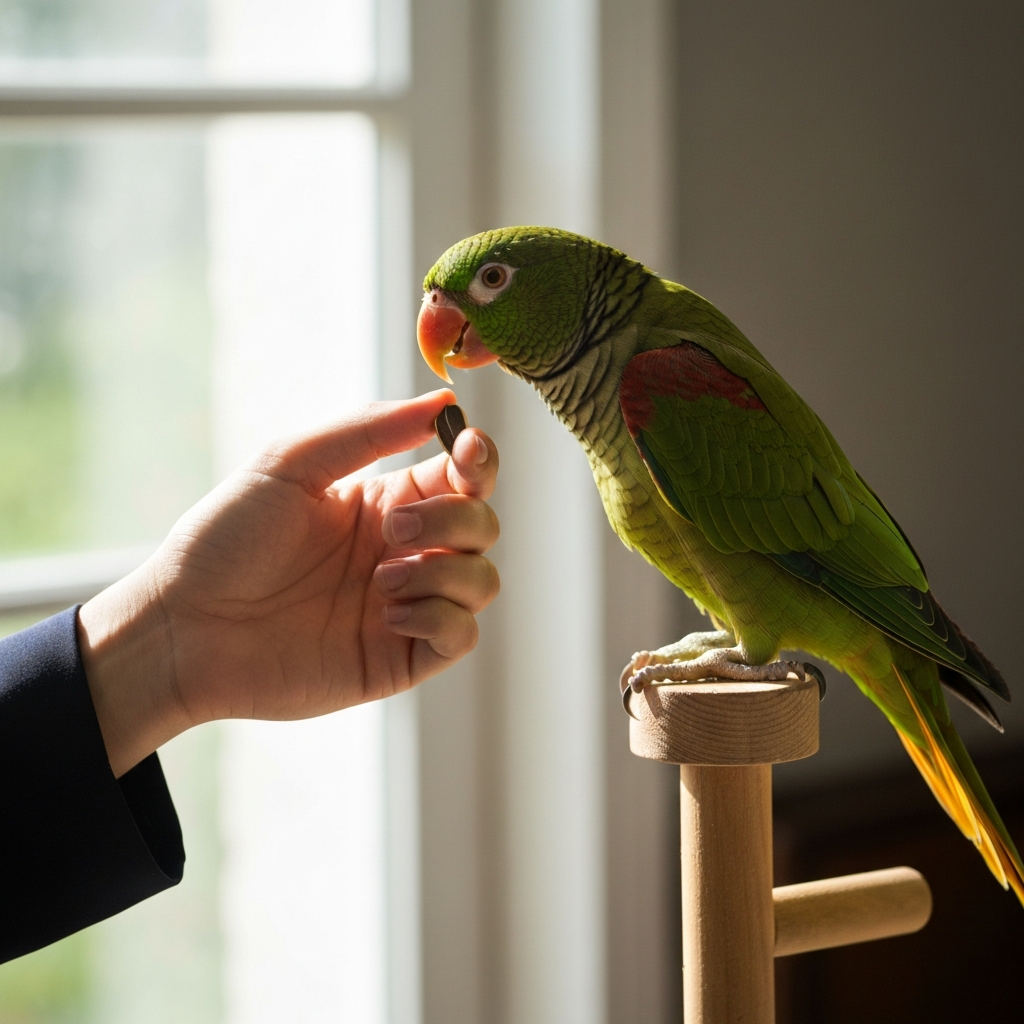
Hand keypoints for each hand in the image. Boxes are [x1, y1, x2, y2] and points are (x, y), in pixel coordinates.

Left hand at [78, 390, 499, 776]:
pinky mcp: (400, 658)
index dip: (480, 460)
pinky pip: (461, 636)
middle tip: (392, 528)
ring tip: (381, 579)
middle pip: (481, 526)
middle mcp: (403, 551)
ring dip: (446, 571)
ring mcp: (406, 605)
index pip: (461, 476)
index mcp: (384, 501)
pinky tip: (390, 614)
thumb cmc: (225, 540)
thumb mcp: (290, 464)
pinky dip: (442, 618)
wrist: (185, 628)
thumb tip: (441, 401)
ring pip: (482, 580)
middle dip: (453, 520)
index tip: (468, 448)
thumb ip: (368, 430)